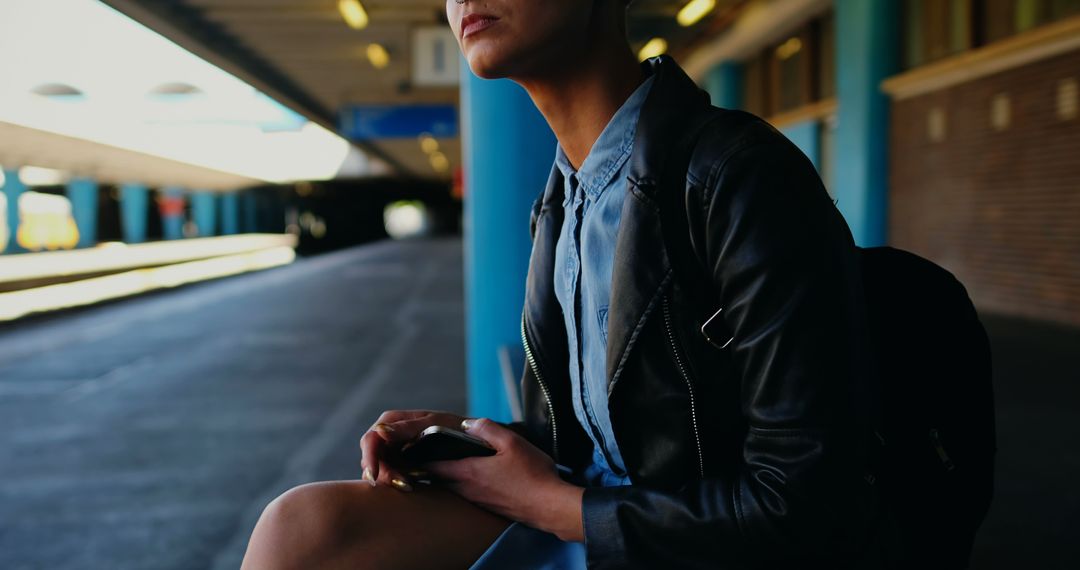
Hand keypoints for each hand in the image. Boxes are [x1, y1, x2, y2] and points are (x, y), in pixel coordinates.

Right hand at [358, 409, 465, 491]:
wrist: (470, 441)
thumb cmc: (453, 427)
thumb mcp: (434, 423)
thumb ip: (407, 427)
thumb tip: (380, 432)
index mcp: (392, 421)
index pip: (370, 439)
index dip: (369, 457)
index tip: (375, 475)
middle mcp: (388, 436)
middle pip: (370, 458)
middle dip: (383, 474)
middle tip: (403, 484)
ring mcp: (393, 453)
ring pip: (378, 472)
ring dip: (391, 480)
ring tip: (411, 486)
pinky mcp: (400, 467)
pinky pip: (389, 478)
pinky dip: (397, 483)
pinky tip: (412, 487)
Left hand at [424, 418, 584, 541]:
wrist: (550, 506)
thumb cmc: (532, 473)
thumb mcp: (511, 442)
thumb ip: (487, 428)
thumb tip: (468, 424)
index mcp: (467, 472)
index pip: (431, 467)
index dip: (420, 457)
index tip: (414, 447)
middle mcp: (467, 489)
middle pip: (438, 478)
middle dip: (431, 466)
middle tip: (428, 451)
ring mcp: (478, 500)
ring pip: (452, 487)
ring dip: (447, 475)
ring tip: (449, 459)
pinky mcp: (489, 507)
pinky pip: (466, 493)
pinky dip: (462, 483)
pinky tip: (475, 474)